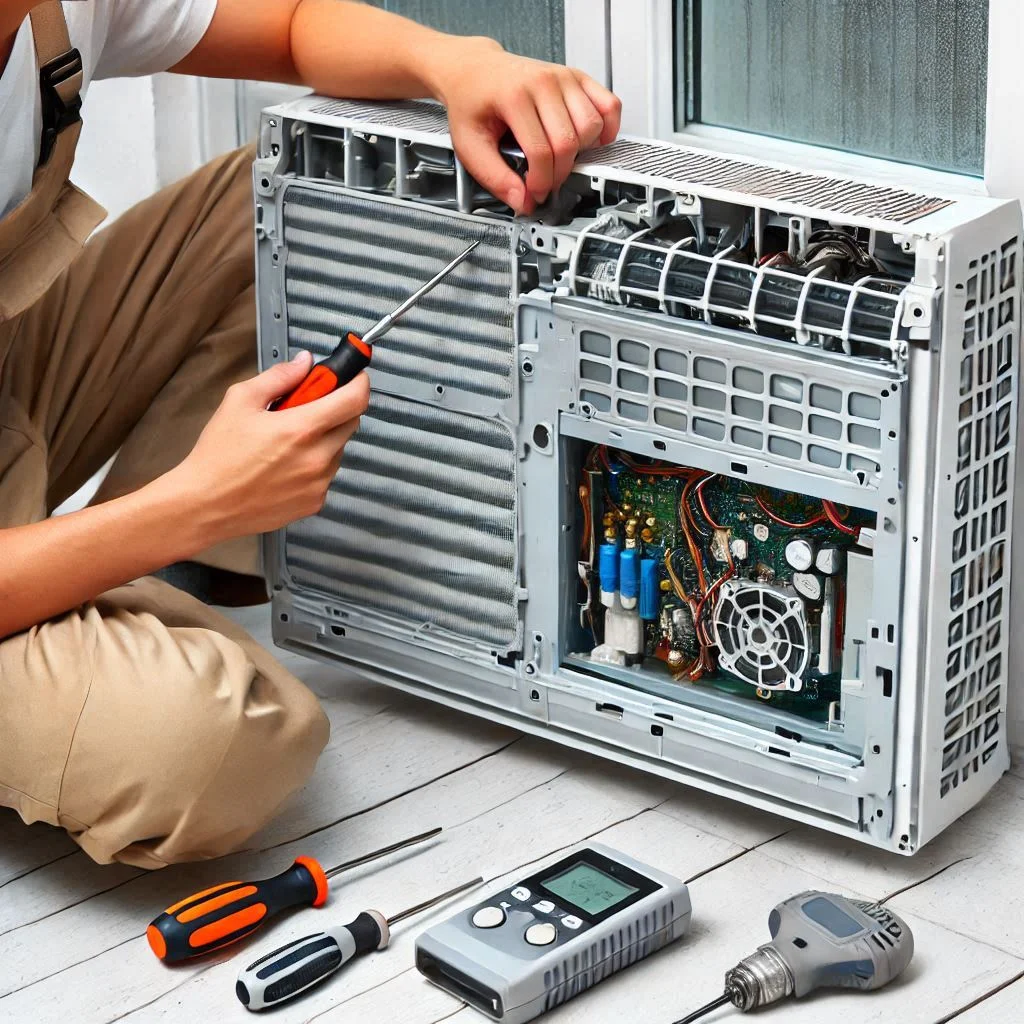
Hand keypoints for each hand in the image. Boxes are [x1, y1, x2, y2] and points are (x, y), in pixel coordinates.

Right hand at [171, 352, 369, 541]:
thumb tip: (305, 363)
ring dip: (324, 439)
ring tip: (287, 442)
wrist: (204, 505)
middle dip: (336, 409)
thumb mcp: (240, 401)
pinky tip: (286, 465)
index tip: (355, 376)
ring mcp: (319, 484)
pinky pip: (327, 475)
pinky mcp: (314, 502)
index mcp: (302, 429)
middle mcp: (317, 458)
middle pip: (351, 422)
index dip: (359, 382)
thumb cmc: (218, 454)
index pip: (355, 400)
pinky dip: (315, 464)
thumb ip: (280, 377)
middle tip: (307, 408)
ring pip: (339, 449)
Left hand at [426, 38, 620, 213]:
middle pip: (570, 142)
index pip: (541, 152)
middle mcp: (543, 82)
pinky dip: (607, 128)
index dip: (542, 182)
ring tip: (562, 158)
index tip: (535, 192)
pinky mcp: (577, 77)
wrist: (475, 71)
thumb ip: (496, 178)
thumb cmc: (473, 103)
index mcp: (514, 96)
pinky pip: (609, 105)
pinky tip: (591, 140)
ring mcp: (563, 77)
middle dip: (560, 173)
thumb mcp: (470, 146)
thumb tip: (523, 203)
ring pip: (593, 126)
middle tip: (547, 180)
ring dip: (583, 152)